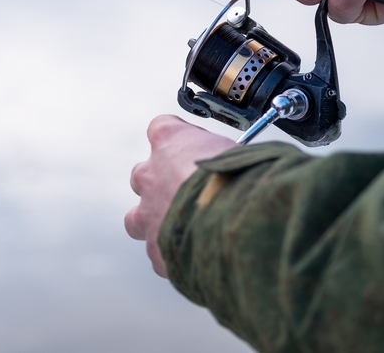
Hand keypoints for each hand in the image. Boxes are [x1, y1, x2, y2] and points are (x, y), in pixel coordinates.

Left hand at [125, 115, 235, 277]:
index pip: (162, 128)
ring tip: (187, 229)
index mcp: (170, 141)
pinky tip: (198, 254)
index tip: (198, 151)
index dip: (182, 142)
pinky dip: (175, 255)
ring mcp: (148, 214)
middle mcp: (151, 175)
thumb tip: (244, 166)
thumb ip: (230, 156)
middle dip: (164, 185)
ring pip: (139, 218)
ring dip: (159, 221)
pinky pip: (160, 253)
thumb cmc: (244, 183)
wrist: (239, 227)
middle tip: (192, 195)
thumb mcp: (243, 151)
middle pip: (145, 175)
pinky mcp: (156, 251)